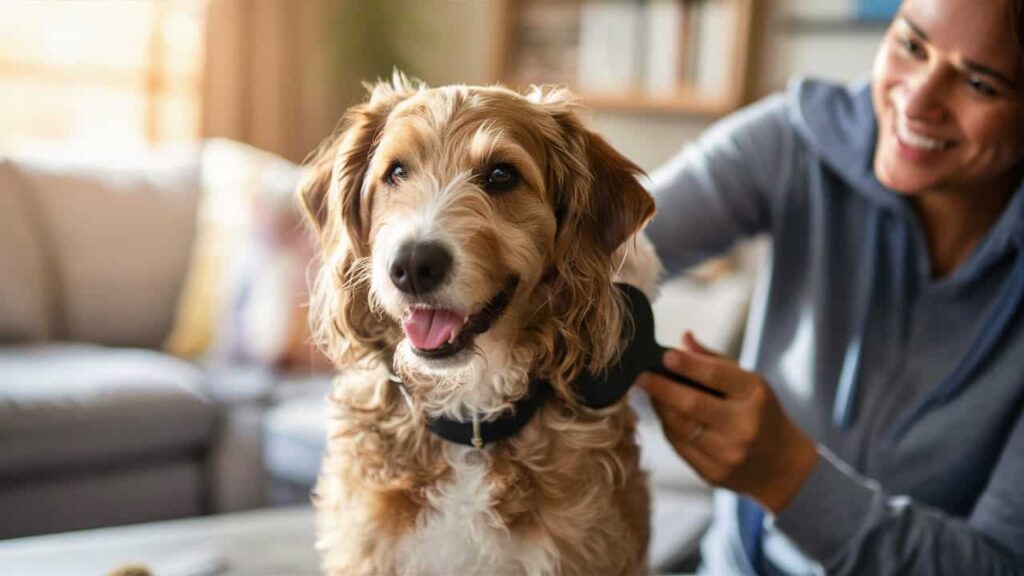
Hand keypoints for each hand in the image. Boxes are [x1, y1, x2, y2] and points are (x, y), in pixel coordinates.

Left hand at [636, 332, 818, 512]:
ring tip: (648, 390)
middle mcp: (742, 426)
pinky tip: (663, 412)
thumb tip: (682, 338)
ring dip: (659, 406)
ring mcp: (727, 453)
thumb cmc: (761, 414)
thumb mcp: (749, 382)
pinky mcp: (712, 473)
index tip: (665, 355)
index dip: (689, 365)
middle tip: (638, 375)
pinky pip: (678, 445)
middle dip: (661, 388)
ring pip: (680, 426)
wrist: (782, 467)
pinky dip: (667, 426)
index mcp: (754, 396)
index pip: (717, 377)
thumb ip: (714, 361)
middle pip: (693, 405)